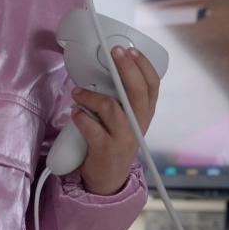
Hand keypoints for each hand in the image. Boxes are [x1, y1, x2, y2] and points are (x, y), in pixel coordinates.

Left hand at [70, 46, 160, 194]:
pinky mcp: (107, 149)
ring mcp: (124, 138)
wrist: (109, 179)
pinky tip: (76, 114)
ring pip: (111, 107)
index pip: (153, 85)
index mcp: (145, 113)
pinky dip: (80, 117)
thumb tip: (105, 67)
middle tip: (114, 52)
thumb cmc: (115, 140)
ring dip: (90, 96)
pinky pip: (92, 127)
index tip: (131, 50)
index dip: (144, 66)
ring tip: (77, 92)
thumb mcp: (126, 119)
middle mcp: (139, 124)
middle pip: (138, 92)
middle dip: (127, 69)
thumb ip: (122, 98)